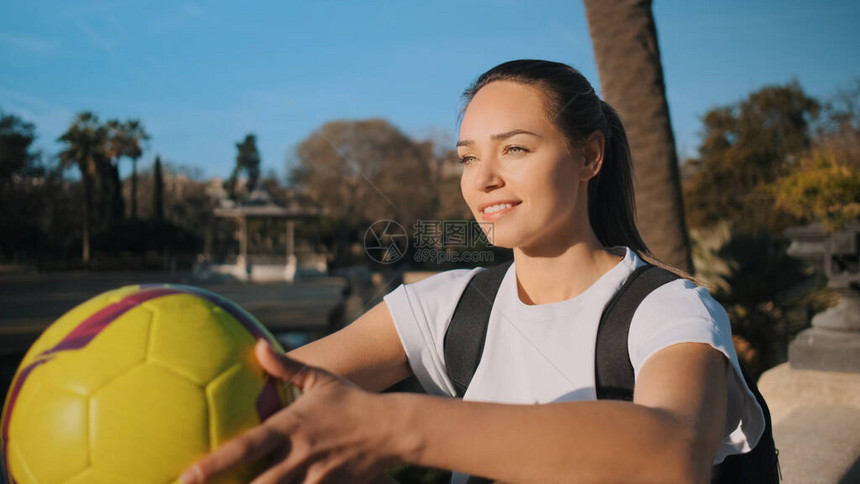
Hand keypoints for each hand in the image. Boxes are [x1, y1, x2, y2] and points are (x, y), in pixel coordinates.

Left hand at [179, 339, 402, 483]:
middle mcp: (299, 456)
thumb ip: (285, 367)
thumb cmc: (352, 402)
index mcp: (291, 427)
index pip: (246, 448)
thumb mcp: (319, 379)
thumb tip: (258, 345)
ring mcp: (315, 478)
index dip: (214, 465)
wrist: (393, 429)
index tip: (186, 477)